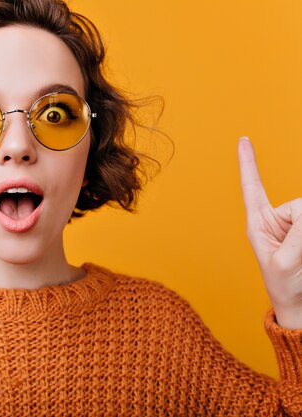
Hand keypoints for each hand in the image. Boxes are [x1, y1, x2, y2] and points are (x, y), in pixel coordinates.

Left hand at [238, 137, 301, 329]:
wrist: (300, 304)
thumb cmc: (285, 285)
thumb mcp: (285, 261)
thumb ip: (298, 234)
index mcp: (259, 223)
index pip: (252, 187)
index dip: (248, 162)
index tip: (242, 139)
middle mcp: (278, 219)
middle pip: (299, 205)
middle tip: (298, 253)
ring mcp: (296, 224)